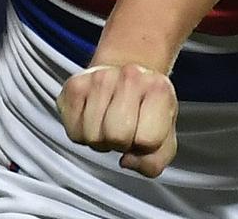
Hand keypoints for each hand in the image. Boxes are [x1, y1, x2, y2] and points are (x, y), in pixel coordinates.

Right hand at [56, 64, 177, 176]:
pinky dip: (82, 133)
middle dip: (120, 142)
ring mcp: (100, 78)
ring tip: (108, 121)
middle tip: (124, 128)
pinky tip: (93, 117)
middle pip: (117, 136)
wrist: (126, 77)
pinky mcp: (75, 86)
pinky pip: (73, 132)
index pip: (147, 139)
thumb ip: (154, 161)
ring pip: (92, 136)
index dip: (143, 146)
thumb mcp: (163, 137)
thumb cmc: (145, 108)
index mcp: (159, 89)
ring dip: (100, 138)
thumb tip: (127, 161)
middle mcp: (131, 77)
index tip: (143, 133)